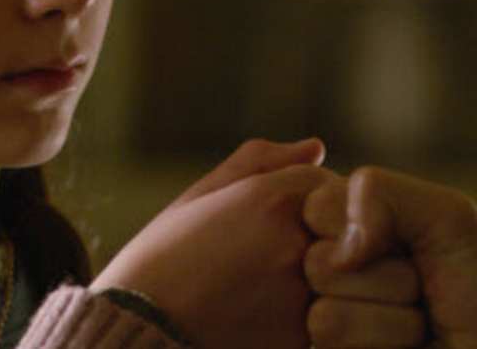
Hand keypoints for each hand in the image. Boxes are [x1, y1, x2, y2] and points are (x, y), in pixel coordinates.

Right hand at [93, 138, 331, 348]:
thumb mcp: (198, 199)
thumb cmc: (159, 262)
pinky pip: (328, 315)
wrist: (134, 334)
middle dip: (321, 236)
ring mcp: (302, 293)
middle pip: (342, 227)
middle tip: (271, 257)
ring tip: (265, 288)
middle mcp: (294, 241)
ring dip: (321, 277)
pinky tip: (261, 315)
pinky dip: (307, 314)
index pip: (328, 184)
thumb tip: (317, 146)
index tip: (276, 220)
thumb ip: (260, 164)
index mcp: (272, 197)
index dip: (307, 200)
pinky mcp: (302, 338)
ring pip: (340, 274)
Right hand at [303, 167, 476, 348]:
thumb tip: (337, 249)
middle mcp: (333, 270)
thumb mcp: (445, 213)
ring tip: (423, 322)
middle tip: (424, 287)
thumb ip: (378, 193)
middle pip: (312, 262)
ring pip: (322, 315)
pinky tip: (412, 347)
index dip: (363, 223)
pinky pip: (331, 343)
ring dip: (393, 319)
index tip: (410, 241)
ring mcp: (332, 321)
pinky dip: (388, 341)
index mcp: (351, 222)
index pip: (312, 204)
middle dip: (388, 277)